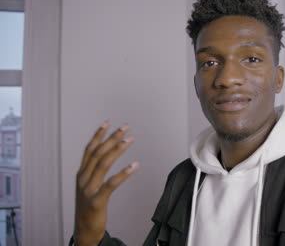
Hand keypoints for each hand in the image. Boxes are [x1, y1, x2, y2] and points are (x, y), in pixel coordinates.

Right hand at [73, 121, 138, 245]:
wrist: (84, 230)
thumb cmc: (89, 206)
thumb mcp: (87, 186)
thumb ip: (93, 171)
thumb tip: (105, 153)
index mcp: (81, 174)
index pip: (89, 149)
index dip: (98, 135)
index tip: (108, 122)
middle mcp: (83, 179)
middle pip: (98, 153)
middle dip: (112, 138)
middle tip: (125, 127)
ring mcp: (88, 189)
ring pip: (103, 164)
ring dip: (117, 150)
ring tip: (130, 140)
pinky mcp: (97, 201)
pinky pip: (111, 184)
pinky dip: (123, 173)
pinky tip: (134, 165)